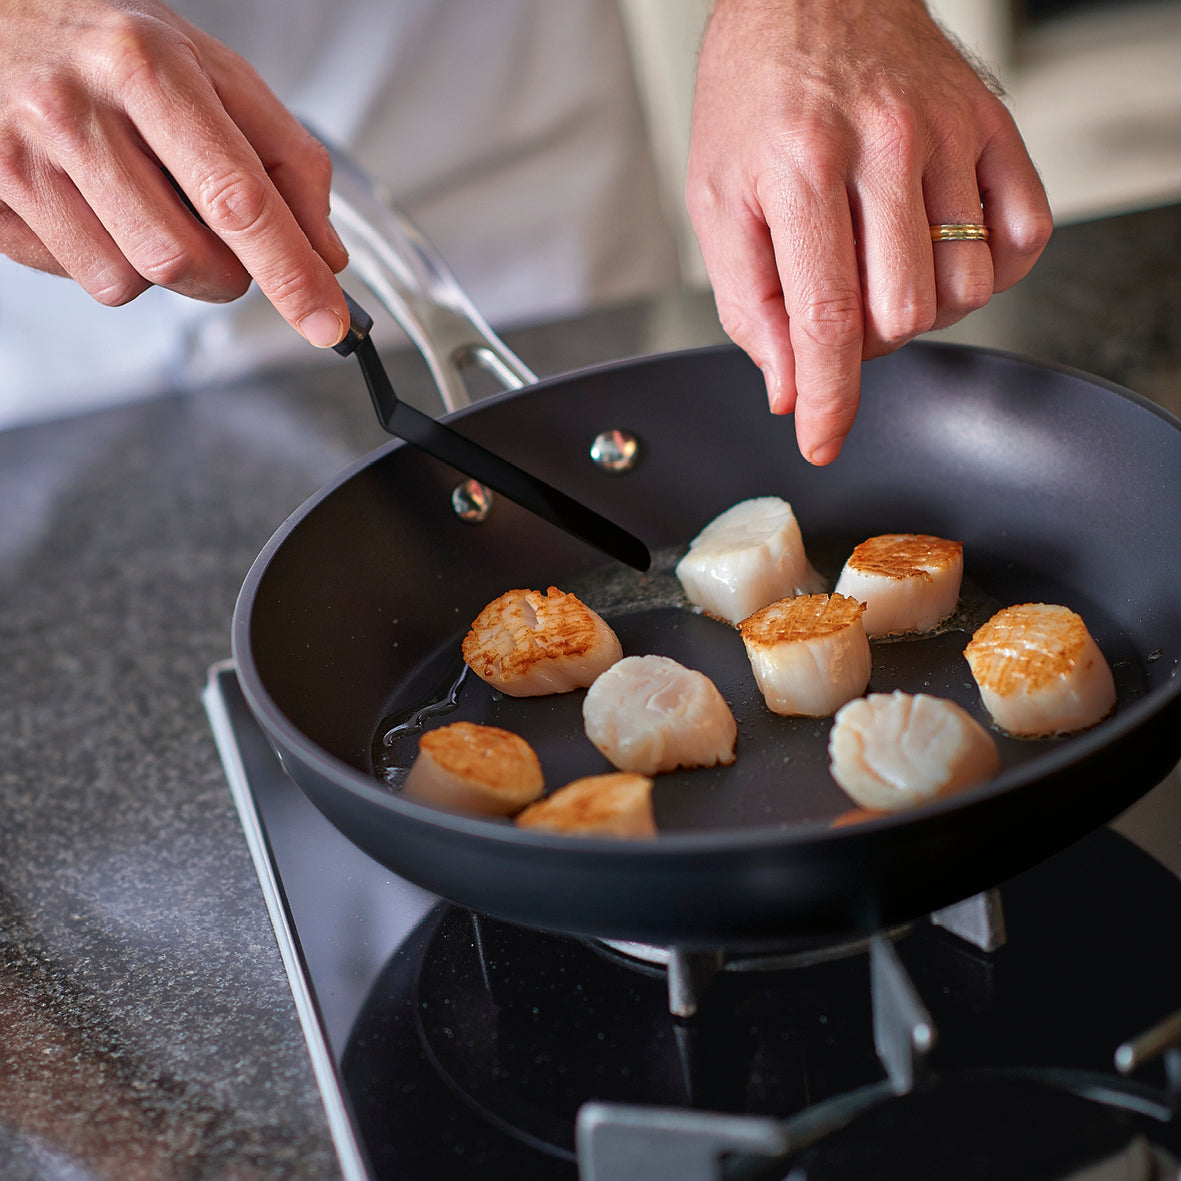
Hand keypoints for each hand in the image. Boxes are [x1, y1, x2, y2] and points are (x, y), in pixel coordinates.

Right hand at [0, 0, 348, 346]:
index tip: (325, 321)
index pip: (237, 198)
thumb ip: (284, 157)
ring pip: (125, 280)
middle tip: (224, 243)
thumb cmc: (110, 47)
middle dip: (224, 275)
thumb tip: (324, 252)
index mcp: (146, 67)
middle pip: (182, 258)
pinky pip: (74, 276)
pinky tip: (97, 207)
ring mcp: (20, 156)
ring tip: (146, 203)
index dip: (290, 272)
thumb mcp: (210, 72)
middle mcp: (74, 109)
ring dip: (160, 268)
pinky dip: (105, 258)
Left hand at [686, 0, 1052, 463]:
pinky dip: (988, 274)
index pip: (826, 318)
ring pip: (962, 289)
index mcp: (801, 168)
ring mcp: (947, 136)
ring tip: (881, 271)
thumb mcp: (718, 200)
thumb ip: (749, 302)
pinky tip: (941, 257)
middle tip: (837, 304)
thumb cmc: (756, 96)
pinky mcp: (992, 127)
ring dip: (920, 311)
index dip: (828, 398)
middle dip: (864, 340)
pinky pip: (1021, 240)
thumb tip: (788, 386)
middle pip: (901, 313)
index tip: (824, 441)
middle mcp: (884, 149)